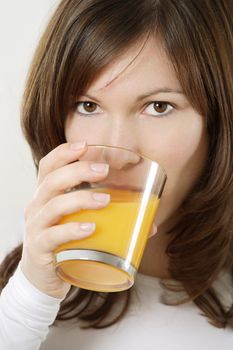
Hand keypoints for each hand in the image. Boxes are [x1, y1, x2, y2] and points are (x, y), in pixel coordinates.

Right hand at [20, 141, 109, 298]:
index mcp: (46, 196)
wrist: (44, 279)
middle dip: (78, 171)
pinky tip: (89, 229)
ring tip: (105, 200)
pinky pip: (52, 236)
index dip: (63, 153)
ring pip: (53, 205)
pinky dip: (71, 230)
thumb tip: (150, 225)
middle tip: (104, 170)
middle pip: (51, 181)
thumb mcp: (80, 224)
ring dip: (80, 199)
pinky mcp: (39, 250)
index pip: (48, 166)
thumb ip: (111, 219)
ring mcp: (36, 228)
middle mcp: (37, 208)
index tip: (85, 144)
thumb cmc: (65, 244)